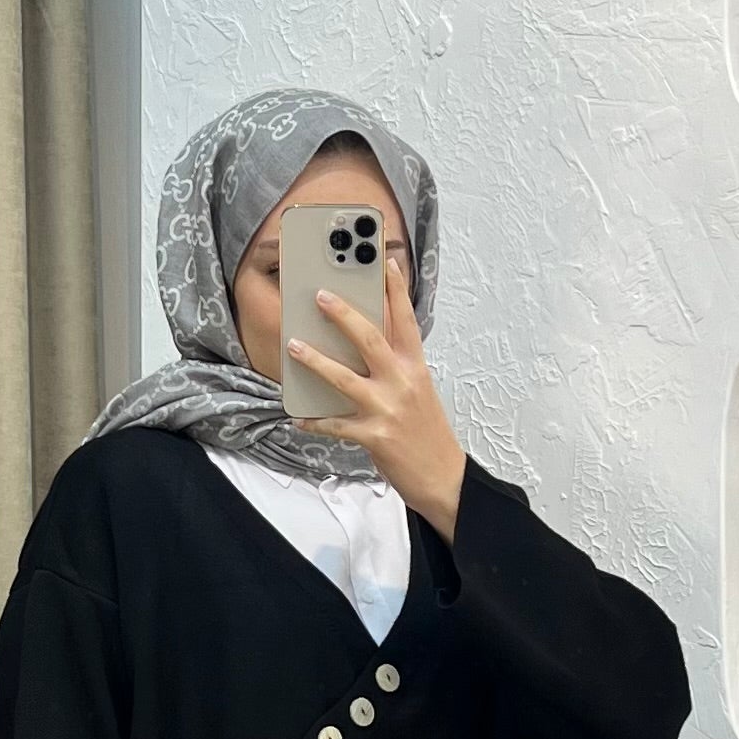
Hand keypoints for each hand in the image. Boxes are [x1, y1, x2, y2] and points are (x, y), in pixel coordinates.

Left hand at [286, 254, 467, 538]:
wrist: (444, 478)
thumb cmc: (426, 432)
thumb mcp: (417, 391)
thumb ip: (395, 366)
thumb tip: (359, 347)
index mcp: (416, 366)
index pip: (405, 319)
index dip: (395, 289)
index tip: (385, 260)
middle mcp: (403, 382)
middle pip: (370, 338)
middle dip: (343, 314)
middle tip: (320, 295)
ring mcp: (389, 408)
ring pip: (346, 378)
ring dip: (317, 361)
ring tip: (294, 347)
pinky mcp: (375, 436)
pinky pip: (337, 426)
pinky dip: (316, 422)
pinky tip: (299, 417)